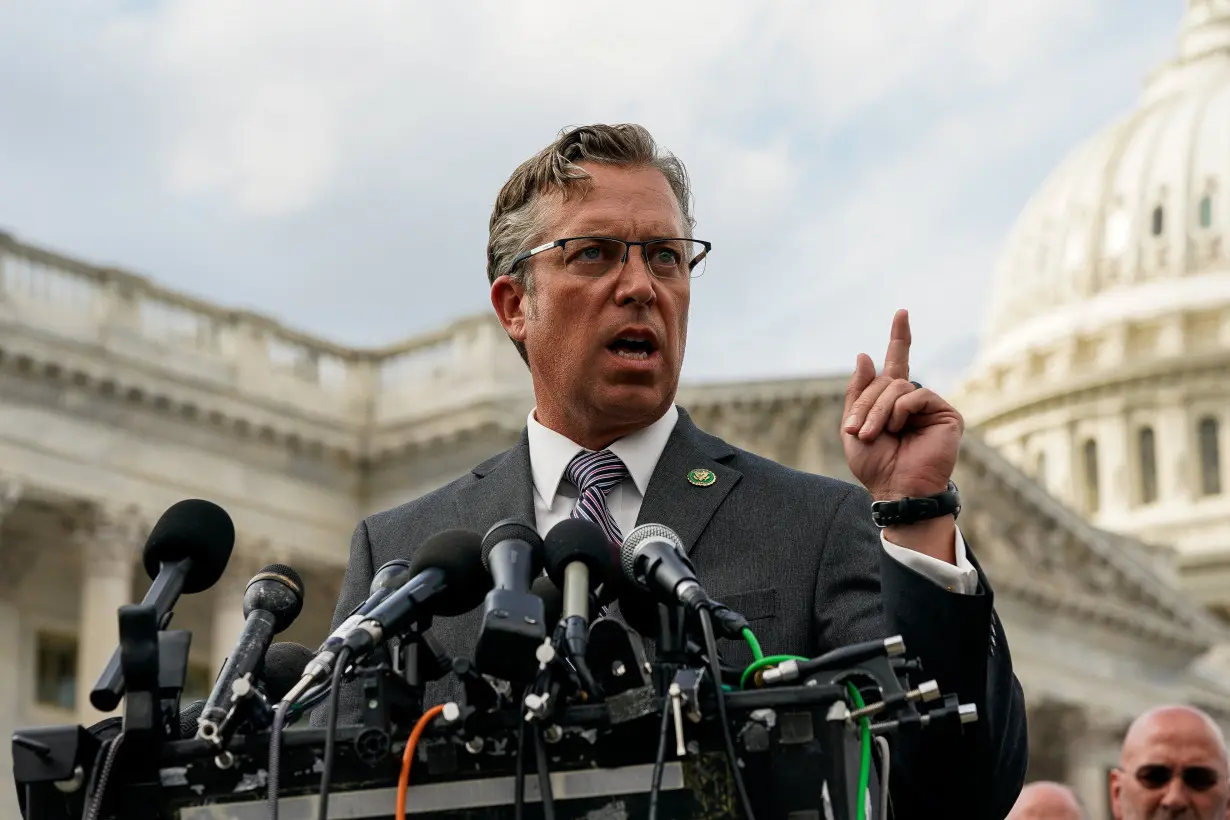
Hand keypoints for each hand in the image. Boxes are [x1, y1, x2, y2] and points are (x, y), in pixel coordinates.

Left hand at [842, 309, 963, 501]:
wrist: (896, 488)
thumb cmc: (875, 464)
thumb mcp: (854, 426)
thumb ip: (858, 392)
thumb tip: (865, 355)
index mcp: (893, 401)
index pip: (898, 362)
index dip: (900, 338)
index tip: (902, 313)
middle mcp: (913, 400)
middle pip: (885, 379)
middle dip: (867, 403)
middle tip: (858, 431)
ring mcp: (931, 406)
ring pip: (898, 386)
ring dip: (880, 410)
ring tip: (878, 434)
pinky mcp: (947, 414)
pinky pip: (918, 395)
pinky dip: (902, 410)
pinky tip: (901, 429)